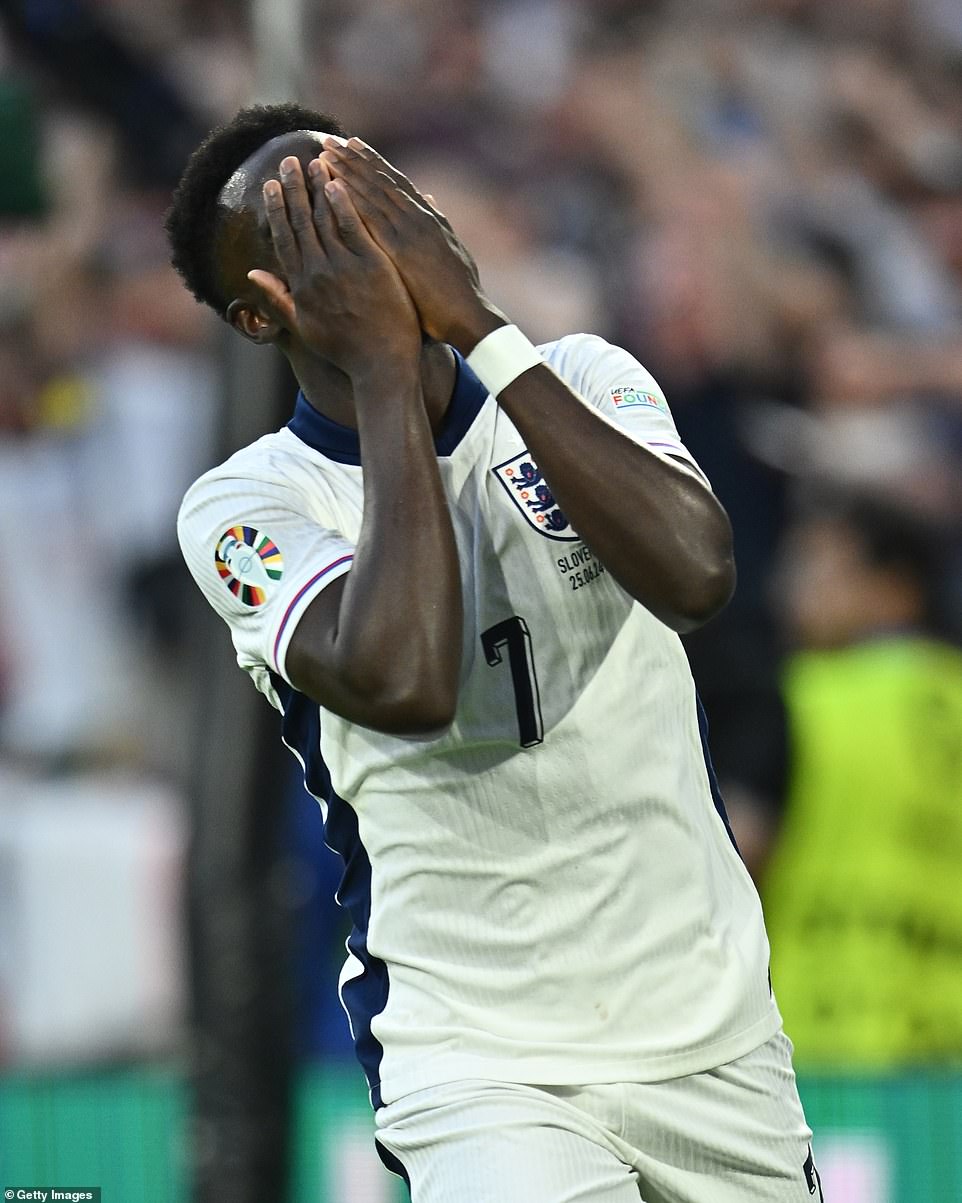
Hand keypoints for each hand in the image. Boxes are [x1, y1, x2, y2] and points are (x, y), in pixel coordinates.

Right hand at [248, 154, 421, 378]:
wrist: (381, 365)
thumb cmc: (345, 350)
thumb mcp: (304, 328)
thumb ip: (279, 298)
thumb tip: (252, 275)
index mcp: (302, 285)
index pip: (284, 237)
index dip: (276, 209)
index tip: (271, 185)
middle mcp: (318, 272)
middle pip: (301, 221)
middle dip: (293, 188)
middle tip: (289, 160)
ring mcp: (345, 267)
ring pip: (326, 219)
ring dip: (318, 187)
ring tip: (315, 161)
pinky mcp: (372, 265)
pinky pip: (354, 227)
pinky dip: (344, 203)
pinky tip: (338, 182)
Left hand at [321, 138, 500, 346]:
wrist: (470, 317)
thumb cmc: (459, 296)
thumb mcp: (452, 253)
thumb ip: (439, 225)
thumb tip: (431, 201)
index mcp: (431, 220)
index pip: (397, 184)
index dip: (374, 163)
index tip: (354, 146)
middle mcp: (420, 218)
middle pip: (381, 180)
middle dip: (355, 159)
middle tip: (330, 139)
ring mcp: (410, 232)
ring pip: (373, 191)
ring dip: (348, 170)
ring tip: (325, 152)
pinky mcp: (400, 249)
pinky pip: (370, 217)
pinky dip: (351, 197)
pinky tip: (332, 184)